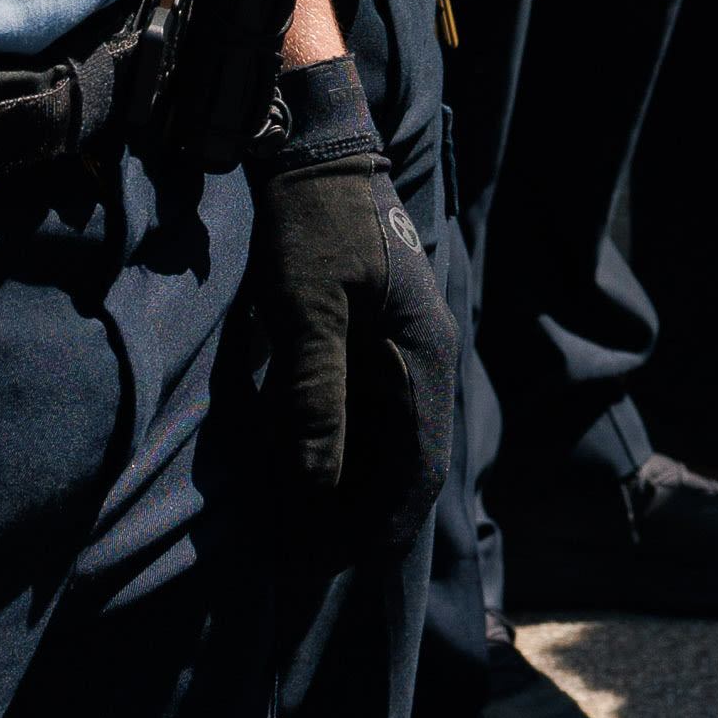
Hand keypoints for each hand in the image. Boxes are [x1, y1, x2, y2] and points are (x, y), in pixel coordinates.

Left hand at [246, 56, 464, 525]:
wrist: (315, 150)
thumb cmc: (310, 223)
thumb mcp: (305, 307)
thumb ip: (313, 396)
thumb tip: (314, 488)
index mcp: (425, 357)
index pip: (417, 471)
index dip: (374, 528)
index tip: (320, 566)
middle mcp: (426, 364)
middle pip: (406, 470)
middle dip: (359, 524)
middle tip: (295, 567)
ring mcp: (404, 355)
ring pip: (387, 452)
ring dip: (348, 498)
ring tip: (290, 538)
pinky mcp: (376, 348)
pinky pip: (367, 424)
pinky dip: (338, 462)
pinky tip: (296, 483)